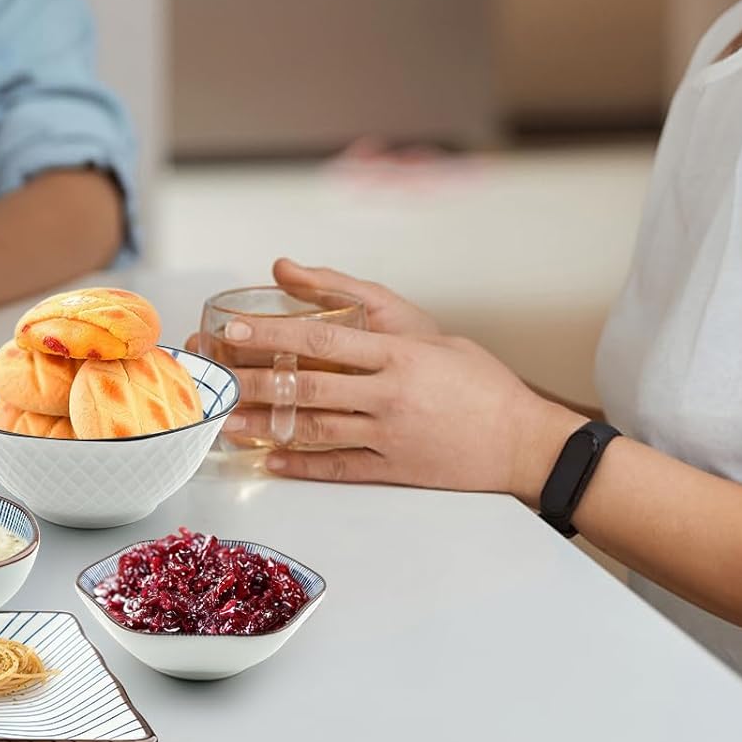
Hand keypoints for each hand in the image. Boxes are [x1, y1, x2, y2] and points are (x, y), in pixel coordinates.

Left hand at [219, 263, 580, 494]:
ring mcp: (391, 434)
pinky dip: (302, 464)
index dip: (273, 335)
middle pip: (309, 386)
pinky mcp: (397, 468)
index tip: (234, 330)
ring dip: (266, 425)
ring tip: (227, 421)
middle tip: (215, 377)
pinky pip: (340, 466)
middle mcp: (390, 394)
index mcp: (399, 354)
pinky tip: (271, 460)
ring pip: (316, 428)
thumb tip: (299, 272)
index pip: (324, 340)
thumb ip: (364, 301)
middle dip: (255, 380)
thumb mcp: (428, 331)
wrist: (526, 441)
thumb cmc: (480, 381)